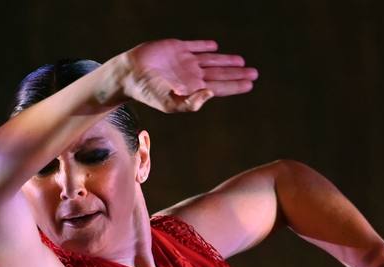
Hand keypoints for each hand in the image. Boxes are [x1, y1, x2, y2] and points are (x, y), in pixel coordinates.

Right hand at [115, 39, 256, 113]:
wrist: (128, 75)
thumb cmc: (147, 93)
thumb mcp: (169, 103)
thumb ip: (190, 103)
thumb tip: (211, 94)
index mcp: (192, 88)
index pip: (219, 87)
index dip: (235, 85)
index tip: (250, 83)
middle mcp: (191, 75)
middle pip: (219, 74)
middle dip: (236, 74)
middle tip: (254, 73)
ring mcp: (184, 61)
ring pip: (211, 60)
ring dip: (226, 60)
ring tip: (241, 61)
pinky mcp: (175, 48)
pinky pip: (194, 46)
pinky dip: (204, 46)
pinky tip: (214, 47)